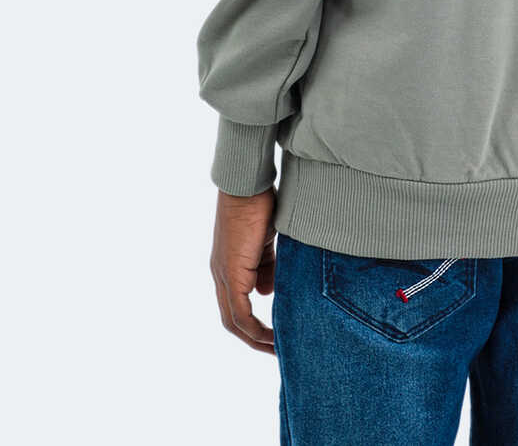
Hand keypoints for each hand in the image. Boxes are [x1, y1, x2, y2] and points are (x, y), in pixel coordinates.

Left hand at [210, 186, 277, 353]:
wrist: (247, 182)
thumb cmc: (259, 202)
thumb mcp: (265, 241)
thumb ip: (266, 265)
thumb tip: (267, 291)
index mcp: (229, 266)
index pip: (236, 307)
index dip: (253, 326)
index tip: (275, 335)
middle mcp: (221, 274)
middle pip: (232, 321)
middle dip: (255, 339)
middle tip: (278, 350)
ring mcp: (224, 274)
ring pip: (234, 320)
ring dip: (256, 338)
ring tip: (280, 347)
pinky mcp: (232, 271)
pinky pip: (240, 312)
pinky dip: (255, 328)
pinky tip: (273, 334)